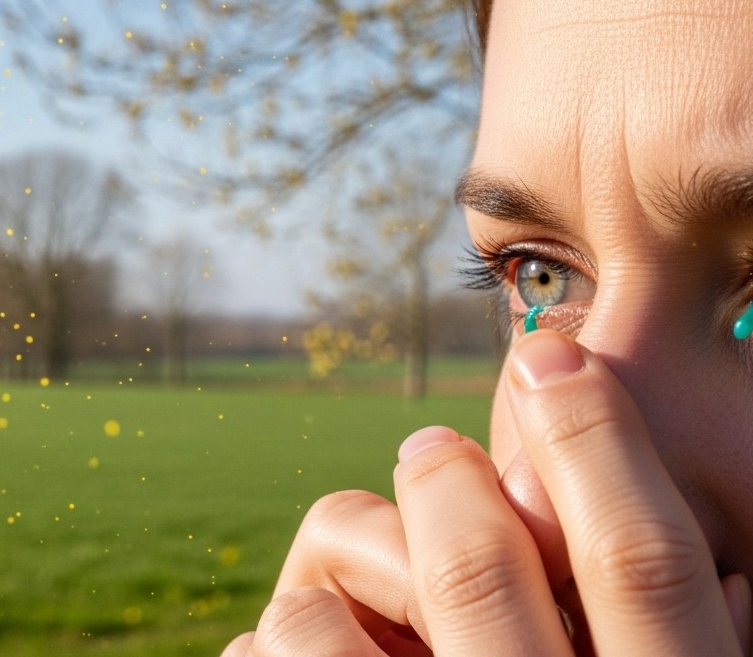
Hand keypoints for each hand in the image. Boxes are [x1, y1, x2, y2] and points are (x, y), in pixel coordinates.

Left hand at [223, 330, 752, 654]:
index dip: (600, 444)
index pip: (644, 565)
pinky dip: (276, 637)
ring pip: (328, 622)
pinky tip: (301, 630)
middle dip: (449, 482)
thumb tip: (719, 574)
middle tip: (433, 449)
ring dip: (341, 561)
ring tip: (361, 550)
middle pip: (480, 568)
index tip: (557, 358)